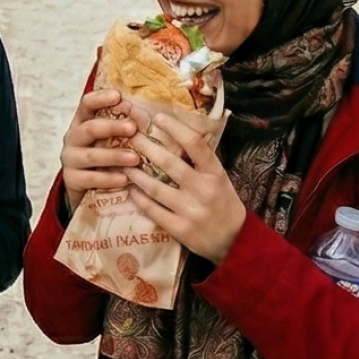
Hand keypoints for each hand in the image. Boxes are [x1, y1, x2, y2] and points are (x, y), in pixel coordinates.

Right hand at [60, 88, 140, 209]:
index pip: (87, 104)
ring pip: (90, 156)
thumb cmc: (104, 156)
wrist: (83, 185)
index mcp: (83, 122)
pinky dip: (108, 179)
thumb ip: (125, 126)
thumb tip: (158, 115)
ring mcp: (71, 159)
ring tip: (135, 159)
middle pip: (89, 128)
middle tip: (133, 128)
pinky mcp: (71, 179)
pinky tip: (124, 179)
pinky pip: (90, 179)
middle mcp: (74, 138)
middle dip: (111, 127)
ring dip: (114, 156)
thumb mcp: (110, 138)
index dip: (100, 98)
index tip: (118, 96)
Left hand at [124, 112, 246, 264]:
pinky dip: (139, 198)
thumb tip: (177, 135)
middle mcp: (203, 189)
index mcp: (215, 173)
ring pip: (155, 187)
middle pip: (169, 162)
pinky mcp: (179, 228)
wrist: (235, 241)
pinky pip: (153, 209)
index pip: (195, 144)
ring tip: (123, 163)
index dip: (175, 128)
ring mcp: (191, 210)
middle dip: (145, 146)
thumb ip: (201, 162)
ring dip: (135, 174)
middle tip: (129, 135)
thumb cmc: (224, 204)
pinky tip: (130, 189)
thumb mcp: (220, 179)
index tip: (157, 117)